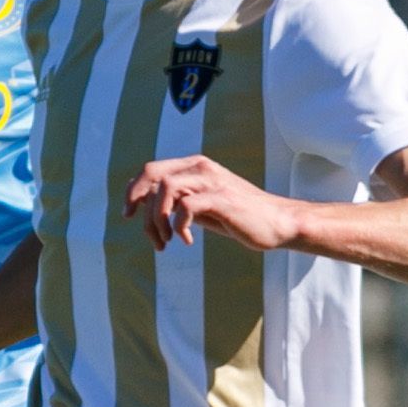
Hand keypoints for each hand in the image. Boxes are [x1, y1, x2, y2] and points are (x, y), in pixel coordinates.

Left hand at [125, 155, 298, 252]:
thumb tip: (150, 207)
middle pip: (152, 173)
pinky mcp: (221, 199)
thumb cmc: (241, 218)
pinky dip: (178, 225)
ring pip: (165, 189)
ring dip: (156, 218)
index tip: (129, 214)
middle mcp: (201, 168)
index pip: (152, 169)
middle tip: (134, 223)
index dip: (133, 190)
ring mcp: (211, 181)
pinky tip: (186, 240)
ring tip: (166, 240)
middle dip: (135, 199)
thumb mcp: (203, 208)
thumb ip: (180, 203)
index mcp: (195, 167)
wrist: (278, 223)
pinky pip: (185, 207)